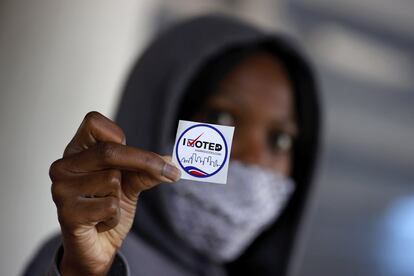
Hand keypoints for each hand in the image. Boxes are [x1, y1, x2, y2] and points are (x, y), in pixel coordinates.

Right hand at [49, 111, 179, 274]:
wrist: (96, 247)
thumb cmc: (108, 209)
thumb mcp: (130, 183)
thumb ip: (145, 169)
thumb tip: (170, 160)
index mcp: (76, 152)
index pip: (93, 122)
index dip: (118, 135)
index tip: (132, 152)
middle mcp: (64, 166)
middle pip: (109, 150)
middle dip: (145, 162)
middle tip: (171, 172)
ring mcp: (61, 190)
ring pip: (112, 181)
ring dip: (119, 198)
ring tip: (105, 208)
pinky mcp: (67, 213)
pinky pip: (110, 206)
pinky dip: (114, 217)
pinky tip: (100, 222)